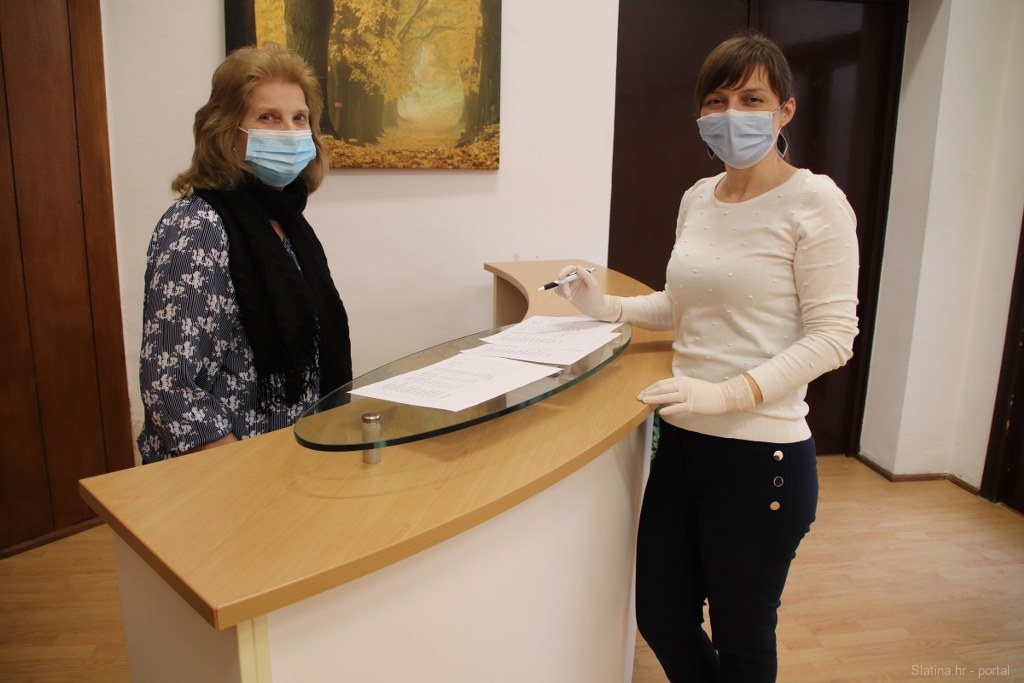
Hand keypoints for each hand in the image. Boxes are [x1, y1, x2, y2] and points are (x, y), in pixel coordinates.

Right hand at [553, 265, 620, 321]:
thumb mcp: (593, 286)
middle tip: (567, 294)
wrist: (596, 309)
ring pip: (560, 284)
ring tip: (569, 298)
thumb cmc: (597, 297)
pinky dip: (560, 293)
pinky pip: (559, 290)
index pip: (571, 269)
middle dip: (563, 285)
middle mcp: (575, 279)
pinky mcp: (567, 293)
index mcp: (582, 275)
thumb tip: (577, 267)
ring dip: (562, 290)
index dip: (564, 271)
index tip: (561, 277)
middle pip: (563, 276)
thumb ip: (586, 275)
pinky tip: (567, 298)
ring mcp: (571, 286)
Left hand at [638, 375, 755, 415]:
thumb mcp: (691, 385)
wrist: (722, 396)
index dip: (651, 387)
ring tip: (644, 402)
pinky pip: (677, 407)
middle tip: (639, 397)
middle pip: (662, 388)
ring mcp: (687, 394)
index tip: (643, 392)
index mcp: (682, 380)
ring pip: (666, 396)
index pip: (662, 383)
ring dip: (654, 399)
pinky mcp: (692, 404)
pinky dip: (668, 409)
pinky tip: (660, 412)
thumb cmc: (707, 392)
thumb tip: (666, 393)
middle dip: (649, 392)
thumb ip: (679, 388)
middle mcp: (683, 385)